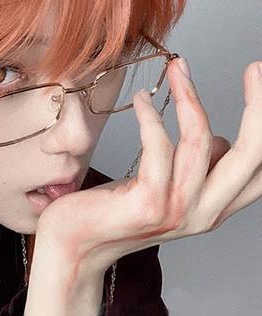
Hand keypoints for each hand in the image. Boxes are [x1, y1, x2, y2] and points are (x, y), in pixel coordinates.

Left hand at [37, 58, 261, 273]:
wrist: (73, 247)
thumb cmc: (113, 210)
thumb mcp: (165, 189)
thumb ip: (196, 169)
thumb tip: (217, 137)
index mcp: (213, 208)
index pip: (261, 170)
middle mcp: (204, 213)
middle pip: (250, 154)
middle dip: (258, 106)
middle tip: (255, 68)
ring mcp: (176, 211)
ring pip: (202, 140)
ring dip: (189, 95)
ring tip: (177, 69)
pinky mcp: (147, 203)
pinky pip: (159, 145)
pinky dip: (151, 114)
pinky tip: (140, 99)